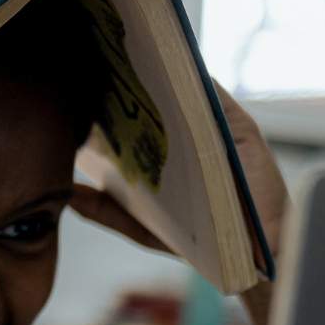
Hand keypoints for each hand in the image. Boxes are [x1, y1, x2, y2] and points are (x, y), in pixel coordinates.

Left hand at [70, 79, 287, 253]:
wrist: (256, 258)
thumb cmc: (204, 243)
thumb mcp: (143, 229)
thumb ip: (106, 211)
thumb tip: (67, 193)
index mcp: (167, 156)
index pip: (137, 122)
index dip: (112, 107)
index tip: (80, 99)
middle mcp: (192, 137)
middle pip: (160, 102)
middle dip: (131, 87)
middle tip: (96, 75)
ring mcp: (217, 130)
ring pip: (187, 92)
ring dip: (162, 76)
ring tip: (126, 66)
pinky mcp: (242, 129)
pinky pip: (216, 97)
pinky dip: (196, 83)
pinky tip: (171, 79)